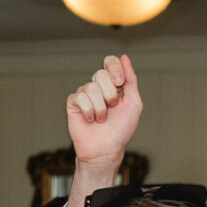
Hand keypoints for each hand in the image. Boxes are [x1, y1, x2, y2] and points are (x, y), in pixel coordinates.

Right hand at [66, 54, 141, 178]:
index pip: (110, 62)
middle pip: (101, 74)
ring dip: (101, 108)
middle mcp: (98, 86)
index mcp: (113, 83)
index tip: (120, 82)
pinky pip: (80, 98)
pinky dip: (89, 112)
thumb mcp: (133, 103)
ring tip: (102, 119)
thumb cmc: (121, 129)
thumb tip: (124, 57)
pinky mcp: (73, 103)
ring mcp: (84, 94)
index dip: (114, 67)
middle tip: (113, 107)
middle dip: (111, 94)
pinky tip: (90, 120)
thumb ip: (131, 80)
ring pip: (91, 88)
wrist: (107, 149)